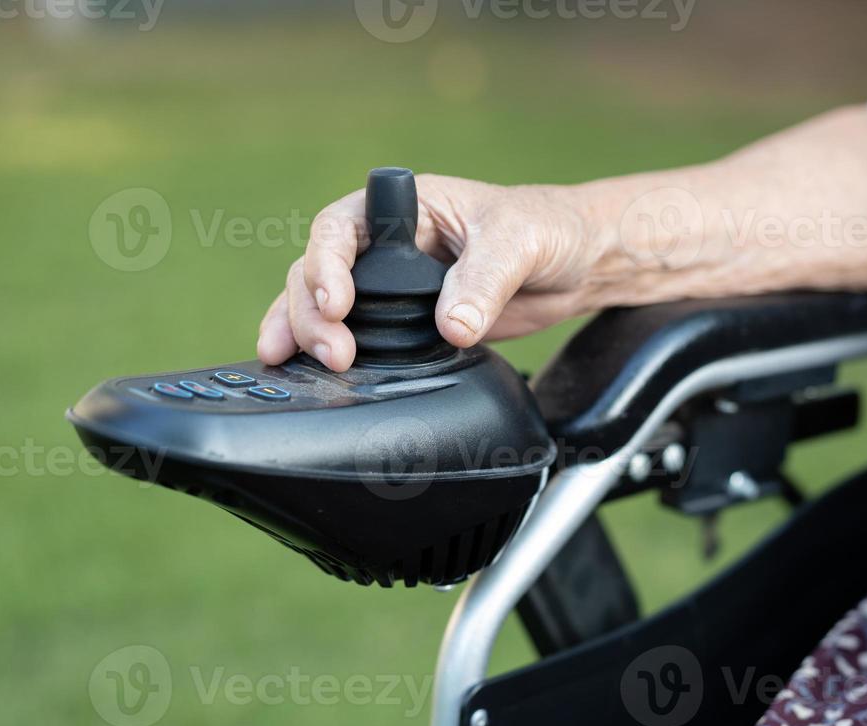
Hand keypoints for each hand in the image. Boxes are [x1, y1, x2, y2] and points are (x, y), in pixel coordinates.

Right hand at [257, 175, 600, 370]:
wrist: (576, 263)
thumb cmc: (546, 228)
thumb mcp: (518, 242)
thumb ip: (484, 282)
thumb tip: (453, 326)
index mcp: (403, 209)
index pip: (341, 227)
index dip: (327, 264)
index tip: (337, 303)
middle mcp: (387, 246)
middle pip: (318, 272)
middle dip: (311, 313)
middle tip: (334, 354)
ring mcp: (392, 287)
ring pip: (323, 306)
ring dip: (303, 334)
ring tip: (291, 365)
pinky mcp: (407, 324)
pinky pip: (358, 337)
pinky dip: (325, 354)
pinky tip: (303, 376)